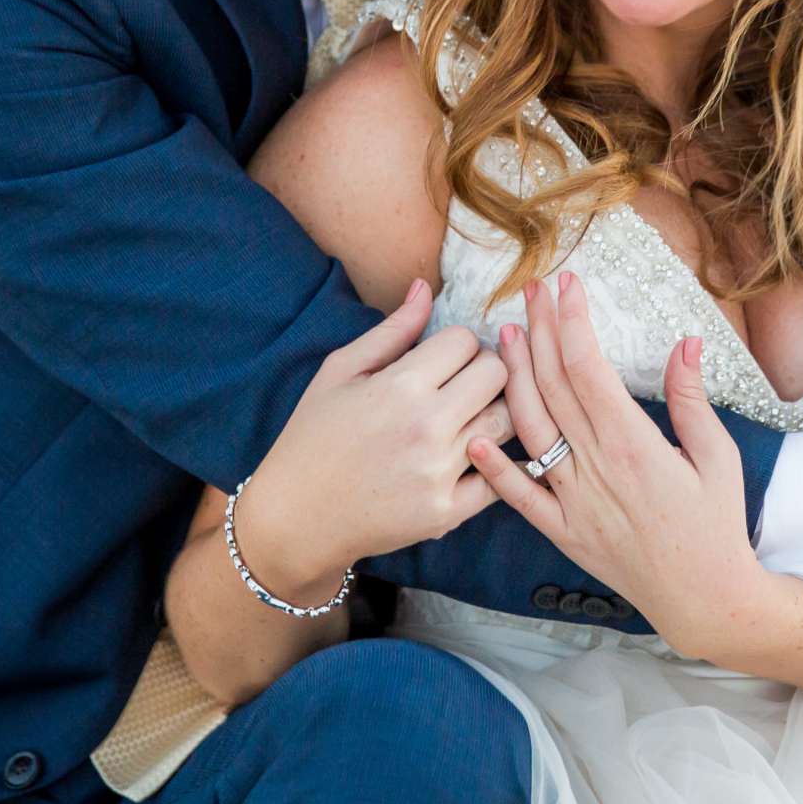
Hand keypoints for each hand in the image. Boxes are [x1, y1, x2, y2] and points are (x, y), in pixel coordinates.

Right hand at [231, 280, 509, 605]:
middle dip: (483, 371)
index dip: (456, 344)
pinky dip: (492, 463)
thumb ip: (391, 330)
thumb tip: (425, 287)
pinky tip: (471, 457)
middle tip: (462, 385)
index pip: (467, 340)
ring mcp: (440, 473)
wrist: (295, 517)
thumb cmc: (313, 436)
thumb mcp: (340, 371)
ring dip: (493, 413)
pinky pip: (500, 476)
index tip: (442, 359)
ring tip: (467, 417)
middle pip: (497, 375)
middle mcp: (427, 427)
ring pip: (508, 422)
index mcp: (401, 385)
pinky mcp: (447, 513)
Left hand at [465, 272, 767, 656]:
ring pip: (532, 429)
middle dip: (541, 331)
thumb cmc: (718, 526)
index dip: (572, 322)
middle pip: (555, 386)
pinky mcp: (563, 531)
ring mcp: (574, 502)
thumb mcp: (719, 457)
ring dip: (515, 380)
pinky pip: (520, 498)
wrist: (705, 600)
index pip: (589, 368)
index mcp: (634, 444)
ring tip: (506, 337)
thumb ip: (692, 401)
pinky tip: (475, 437)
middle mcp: (596, 468)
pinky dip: (495, 468)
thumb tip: (684, 342)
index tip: (566, 285)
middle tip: (530, 290)